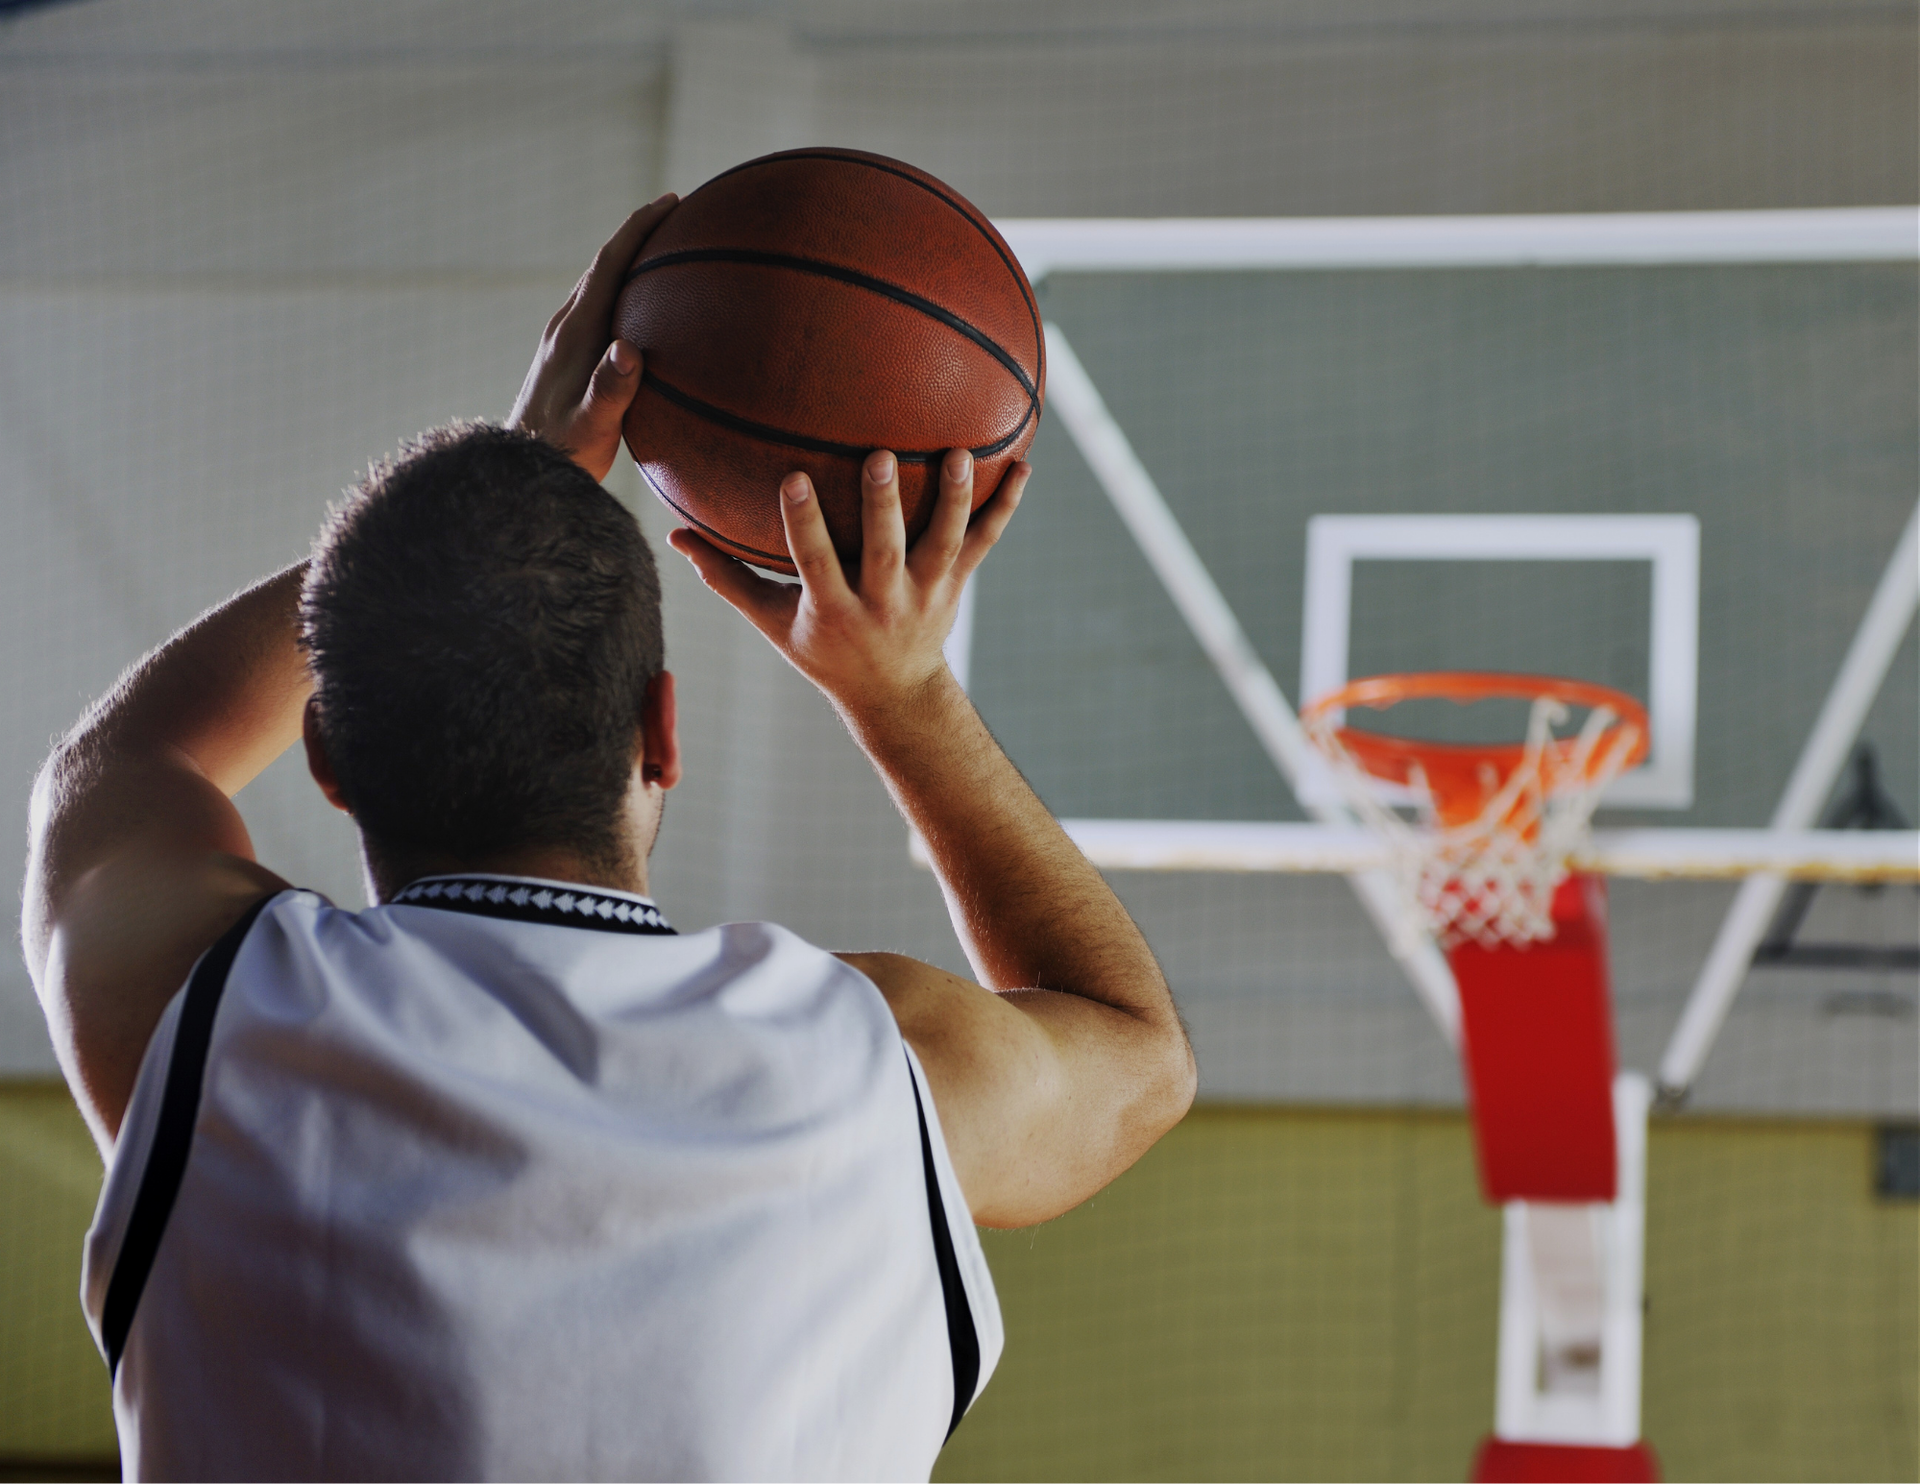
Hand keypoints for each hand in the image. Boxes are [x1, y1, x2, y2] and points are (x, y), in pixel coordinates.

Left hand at [508, 194, 676, 480]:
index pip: (609, 265)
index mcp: (575, 333)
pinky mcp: (566, 358)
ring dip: (631, 262)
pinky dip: (626, 293)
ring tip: (667, 252)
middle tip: (678, 214)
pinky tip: (647, 311)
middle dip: (640, 234)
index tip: (672, 202)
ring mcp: (563, 341)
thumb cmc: (561, 455)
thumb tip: (629, 351)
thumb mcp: (592, 427)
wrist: (517, 471)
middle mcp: (565, 327)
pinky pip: (601, 309)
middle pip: (604, 265)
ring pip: (600, 285)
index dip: (639, 228)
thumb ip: (610, 390)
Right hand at [669, 448, 1027, 715]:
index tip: (792, 477)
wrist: (893, 693)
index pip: (815, 563)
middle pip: (886, 551)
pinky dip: (1005, 506)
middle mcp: (884, 602)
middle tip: (881, 456)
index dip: (803, 524)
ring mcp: (927, 593)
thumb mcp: (773, 622)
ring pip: (943, 542)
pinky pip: (984, 541)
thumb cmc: (822, 649)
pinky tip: (1023, 465)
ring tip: (958, 452)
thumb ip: (726, 578)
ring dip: (952, 498)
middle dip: (883, 506)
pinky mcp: (956, 582)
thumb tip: (673, 535)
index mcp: (834, 610)